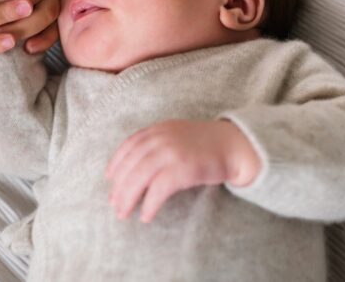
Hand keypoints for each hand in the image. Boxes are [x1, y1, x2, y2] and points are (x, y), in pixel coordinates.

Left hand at [105, 119, 262, 223]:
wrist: (234, 145)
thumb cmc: (206, 144)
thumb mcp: (178, 135)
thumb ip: (158, 143)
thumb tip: (137, 166)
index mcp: (159, 129)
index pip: (129, 145)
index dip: (116, 162)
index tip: (109, 178)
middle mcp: (162, 138)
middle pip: (131, 164)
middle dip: (119, 186)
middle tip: (114, 204)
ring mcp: (172, 152)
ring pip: (140, 177)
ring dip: (128, 197)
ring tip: (124, 213)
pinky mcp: (183, 168)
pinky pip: (159, 189)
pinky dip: (150, 204)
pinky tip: (146, 215)